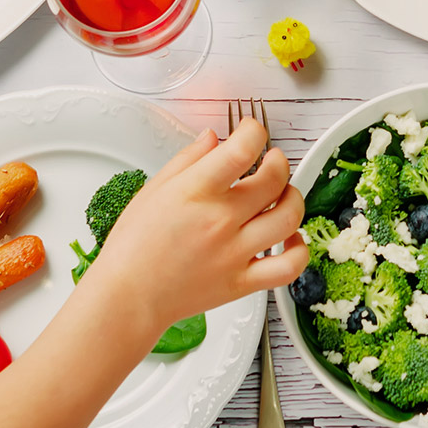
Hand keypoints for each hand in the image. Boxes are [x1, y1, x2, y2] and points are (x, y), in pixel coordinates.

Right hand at [82, 120, 307, 331]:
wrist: (128, 296)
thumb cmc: (134, 245)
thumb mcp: (154, 189)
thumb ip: (188, 159)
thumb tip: (213, 137)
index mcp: (196, 192)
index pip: (243, 149)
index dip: (255, 131)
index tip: (251, 130)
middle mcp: (221, 220)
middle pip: (275, 179)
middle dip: (278, 162)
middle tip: (270, 161)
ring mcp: (235, 253)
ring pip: (289, 217)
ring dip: (293, 198)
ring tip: (282, 194)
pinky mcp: (242, 282)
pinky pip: (288, 267)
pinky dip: (299, 250)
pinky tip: (289, 238)